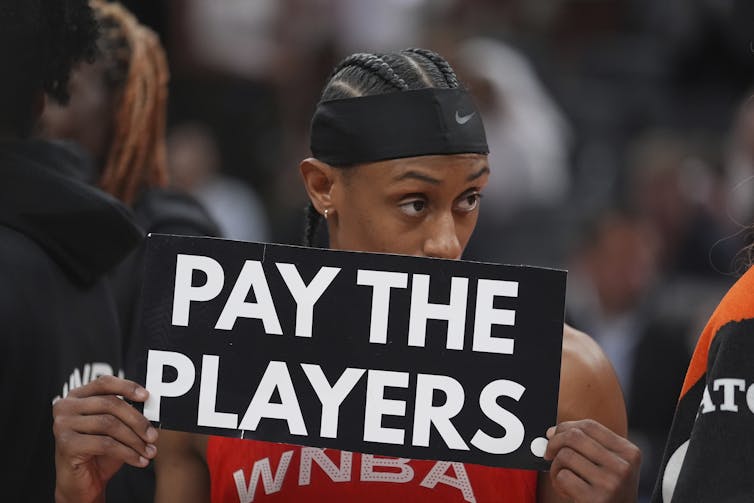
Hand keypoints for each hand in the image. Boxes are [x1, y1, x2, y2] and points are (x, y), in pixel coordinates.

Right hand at [53, 375, 158, 502]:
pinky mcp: (66, 444)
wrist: (81, 484)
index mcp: (77, 396)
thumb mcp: (114, 429)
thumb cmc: (99, 453)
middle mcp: (66, 406)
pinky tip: (139, 460)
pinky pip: (105, 444)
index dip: (127, 387)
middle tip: (154, 435)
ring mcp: (63, 424)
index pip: (104, 383)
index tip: (147, 396)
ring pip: (109, 424)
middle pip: (110, 404)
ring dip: (135, 440)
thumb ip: (126, 413)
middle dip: (137, 421)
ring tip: (149, 451)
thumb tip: (151, 407)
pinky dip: (127, 453)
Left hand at [544, 419, 640, 502]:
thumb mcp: (611, 467)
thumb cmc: (609, 493)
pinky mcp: (595, 499)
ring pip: (566, 455)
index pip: (590, 425)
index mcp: (629, 452)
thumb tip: (553, 432)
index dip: (566, 427)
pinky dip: (557, 482)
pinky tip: (567, 491)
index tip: (554, 434)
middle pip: (575, 436)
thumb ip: (589, 446)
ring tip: (563, 478)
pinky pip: (563, 477)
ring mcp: (610, 483)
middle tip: (548, 453)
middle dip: (554, 442)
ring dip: (556, 466)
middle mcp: (622, 466)